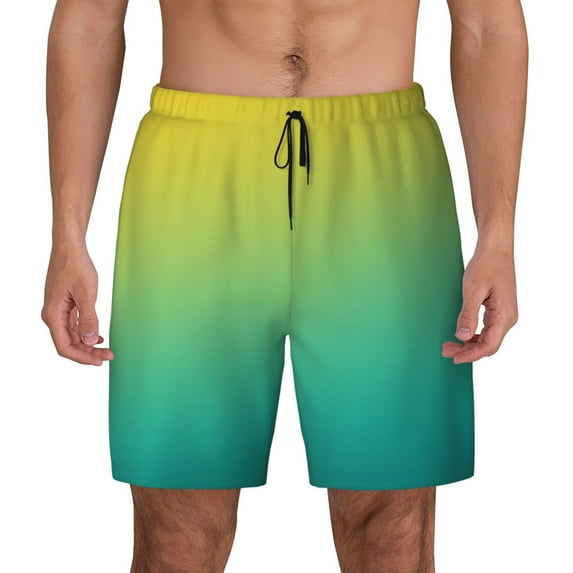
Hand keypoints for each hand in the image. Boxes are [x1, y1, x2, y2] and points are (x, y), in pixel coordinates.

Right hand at [41, 243, 113, 365]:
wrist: (69, 247)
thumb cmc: (76, 266)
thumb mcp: (87, 293)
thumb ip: (88, 318)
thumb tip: (89, 341)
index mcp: (53, 315)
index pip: (65, 347)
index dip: (82, 357)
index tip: (99, 361)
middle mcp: (52, 315)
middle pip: (69, 343)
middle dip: (88, 353)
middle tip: (108, 356)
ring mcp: (58, 310)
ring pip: (72, 336)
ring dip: (88, 344)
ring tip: (106, 349)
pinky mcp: (64, 305)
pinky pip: (73, 325)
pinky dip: (85, 333)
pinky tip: (97, 336)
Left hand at [442, 246, 517, 363]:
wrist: (496, 249)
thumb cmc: (486, 265)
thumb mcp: (473, 290)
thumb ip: (468, 315)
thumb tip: (462, 336)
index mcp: (504, 315)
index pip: (489, 345)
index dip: (472, 355)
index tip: (455, 358)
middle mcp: (508, 318)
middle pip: (488, 344)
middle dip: (467, 350)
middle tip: (446, 351)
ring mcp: (504, 314)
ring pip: (487, 338)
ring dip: (469, 343)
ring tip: (450, 345)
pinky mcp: (499, 309)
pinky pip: (487, 329)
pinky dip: (473, 334)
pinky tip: (461, 335)